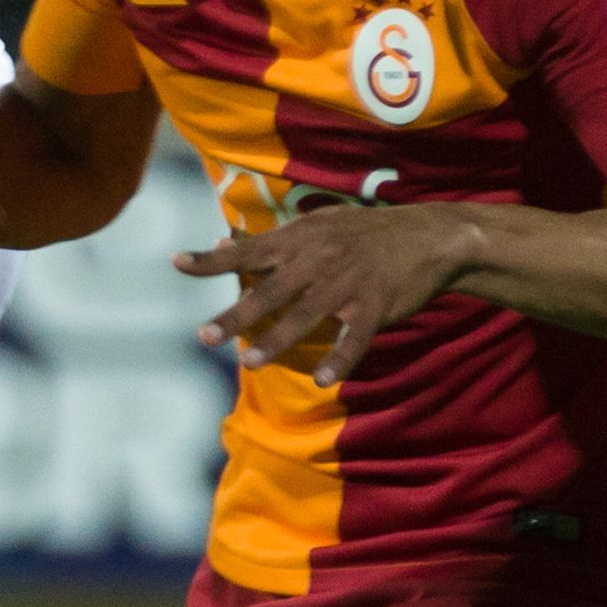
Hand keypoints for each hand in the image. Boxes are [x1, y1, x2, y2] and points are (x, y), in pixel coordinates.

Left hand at [185, 196, 480, 383]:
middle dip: (235, 315)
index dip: (211, 259)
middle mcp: (318, 259)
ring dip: (277, 340)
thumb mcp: (317, 226)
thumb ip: (271, 240)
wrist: (429, 236)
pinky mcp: (376, 304)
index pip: (247, 250)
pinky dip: (339, 359)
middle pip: (269, 290)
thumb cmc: (364, 233)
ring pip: (305, 315)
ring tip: (251, 362)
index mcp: (300, 239)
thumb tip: (222, 244)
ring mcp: (347, 282)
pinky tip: (321, 380)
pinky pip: (354, 338)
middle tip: (205, 337)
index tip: (177, 263)